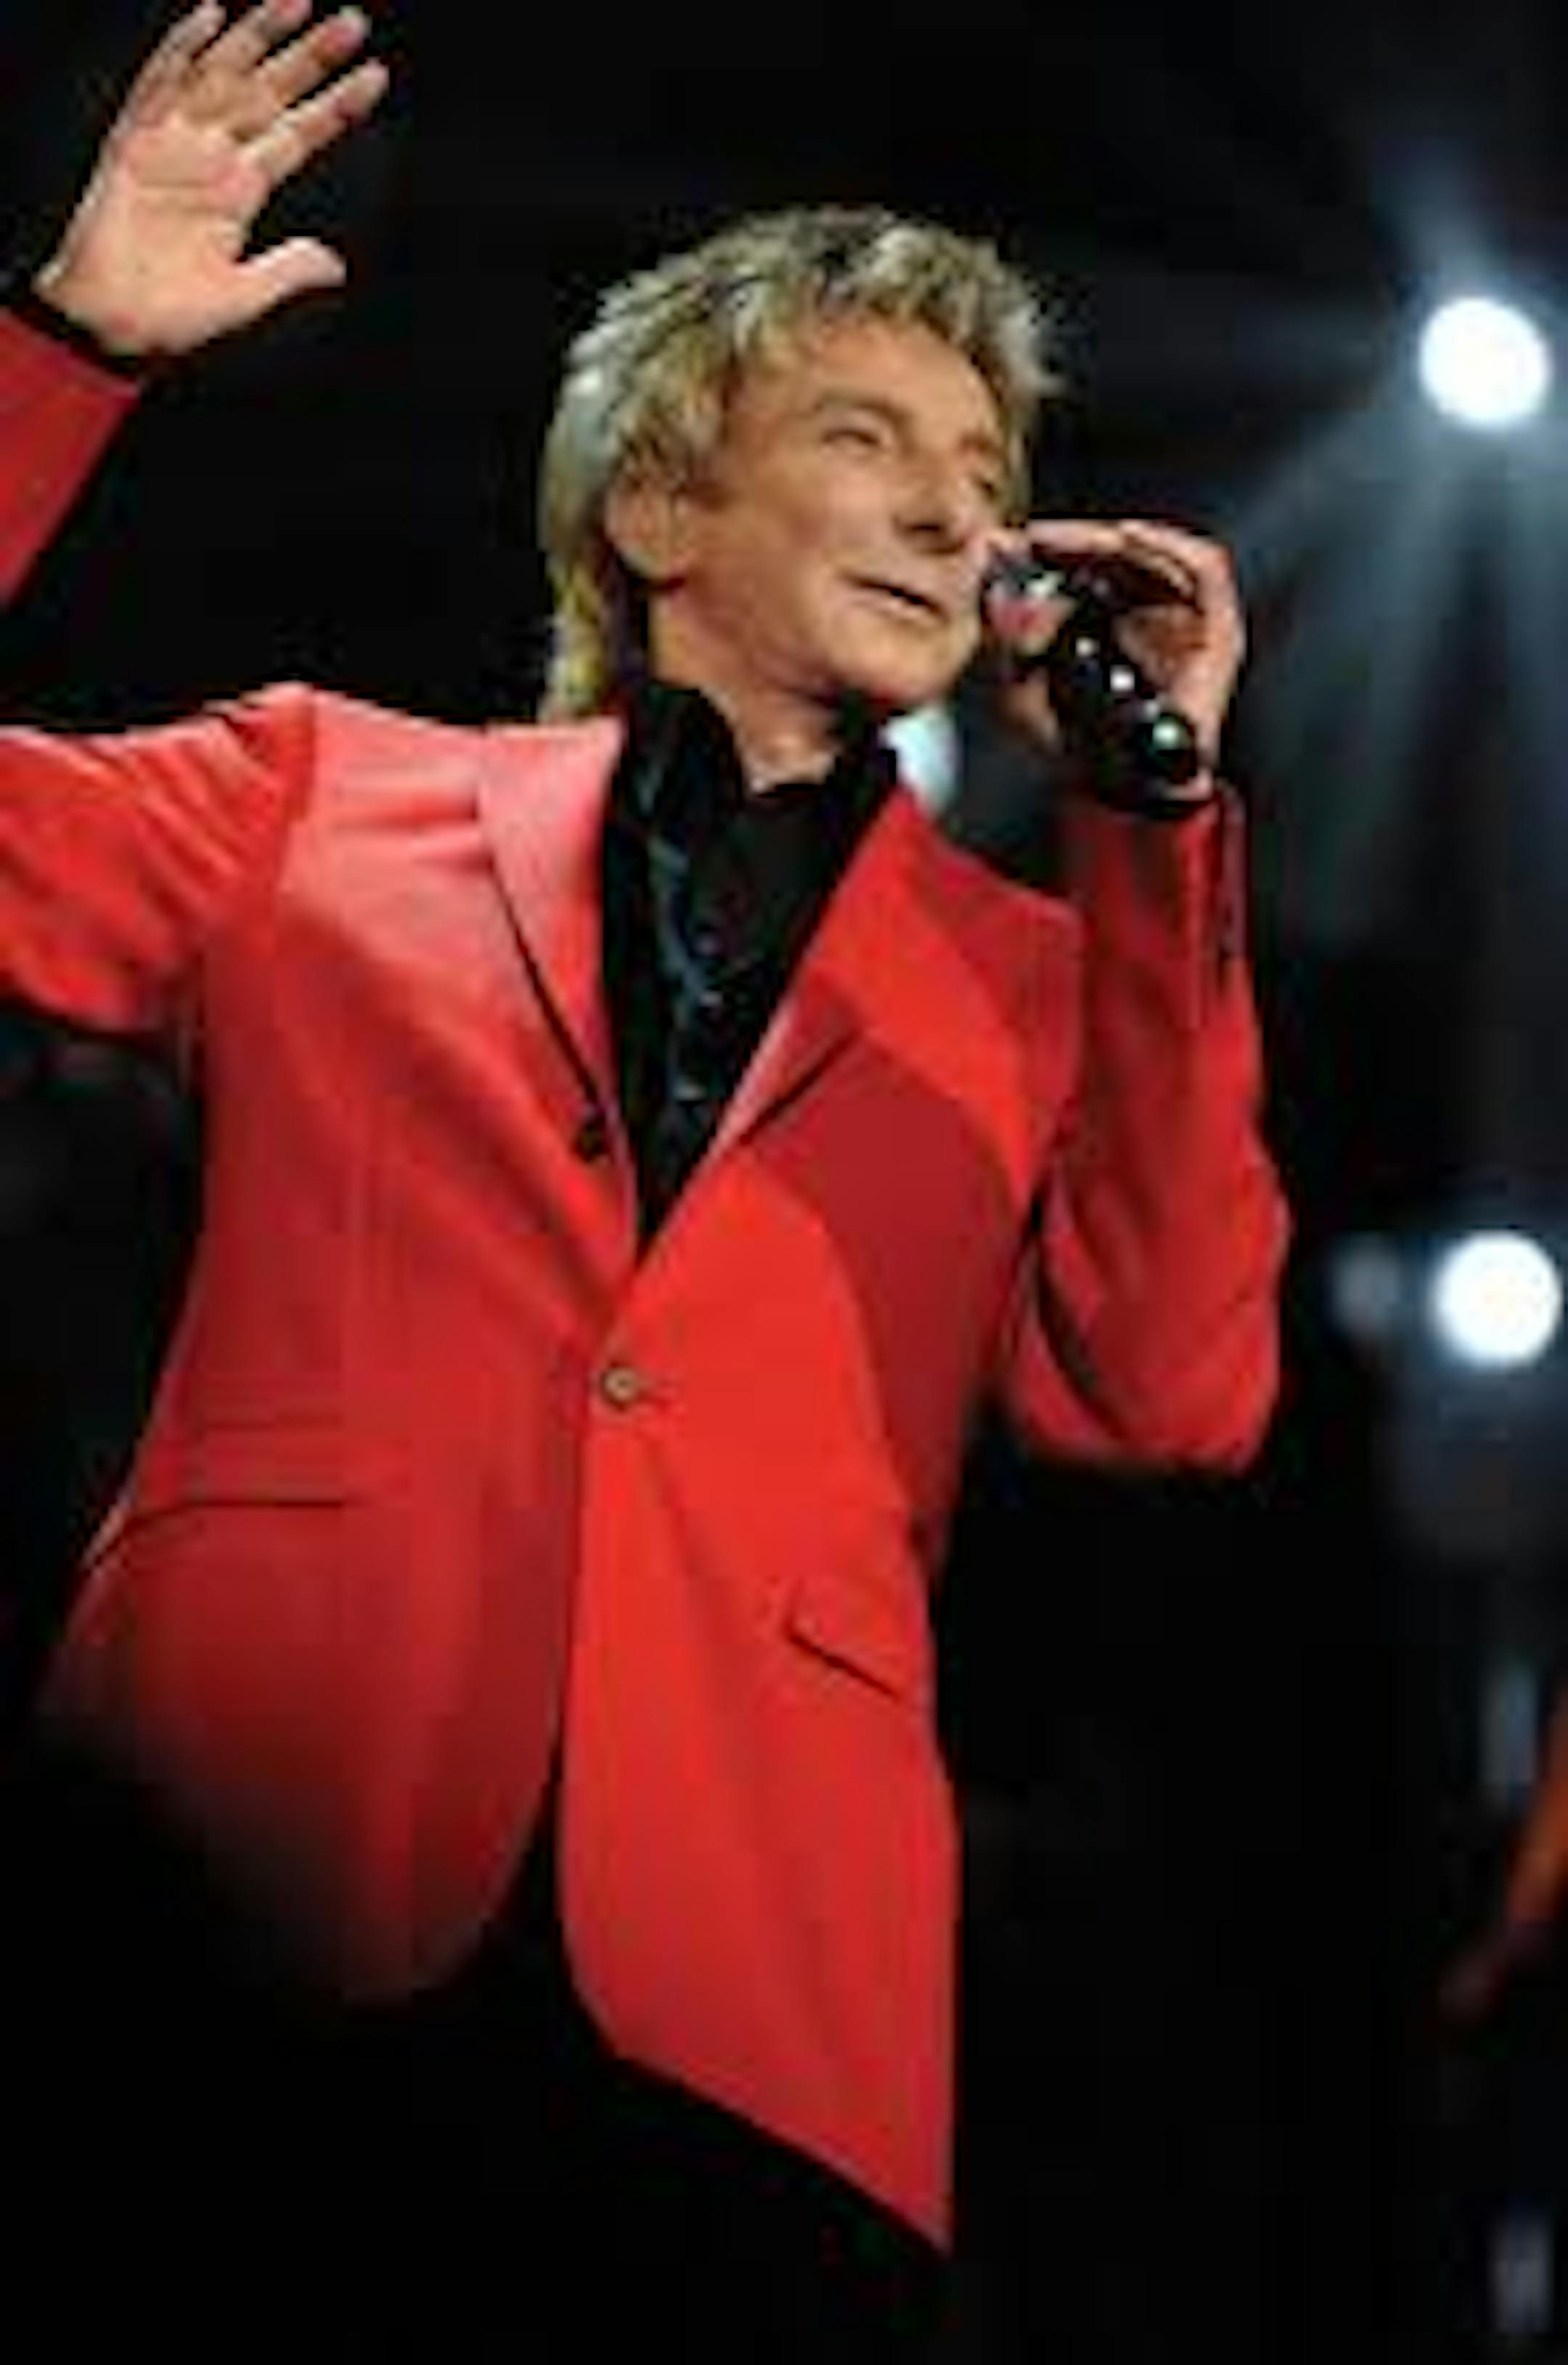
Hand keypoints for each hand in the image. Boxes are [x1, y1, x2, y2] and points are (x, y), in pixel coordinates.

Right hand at [34, 0, 388, 361]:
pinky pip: (158, 86)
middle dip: (309, 56)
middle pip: (269, 92)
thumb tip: (337, 265)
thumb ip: (290, 272)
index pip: (300, 134)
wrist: (113, 330)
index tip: (375, 76)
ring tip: (297, 0)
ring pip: (223, 75)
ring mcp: (173, 145)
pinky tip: (209, 16)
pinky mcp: (133, 144)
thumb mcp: (246, 298)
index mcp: (242, 191)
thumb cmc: (173, 320)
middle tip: (353, 20)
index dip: (335, 105)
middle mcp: (212, 158)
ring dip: (257, 36)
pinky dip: (180, 51)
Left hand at [986, 516, 1246, 782]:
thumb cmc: (1080, 746)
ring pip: (1155, 552)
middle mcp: (1148, 613)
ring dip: (1109, 540)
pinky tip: (1125, 539)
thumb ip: (1005, 638)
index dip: (1048, 548)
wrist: (1126, 788)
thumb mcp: (1021, 689)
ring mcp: (1186, 619)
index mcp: (1107, 620)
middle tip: (1036, 538)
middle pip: (1116, 553)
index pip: (1082, 565)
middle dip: (1072, 539)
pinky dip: (1168, 546)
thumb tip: (992, 582)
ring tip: (1070, 540)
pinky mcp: (1219, 628)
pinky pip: (1204, 569)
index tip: (1008, 544)